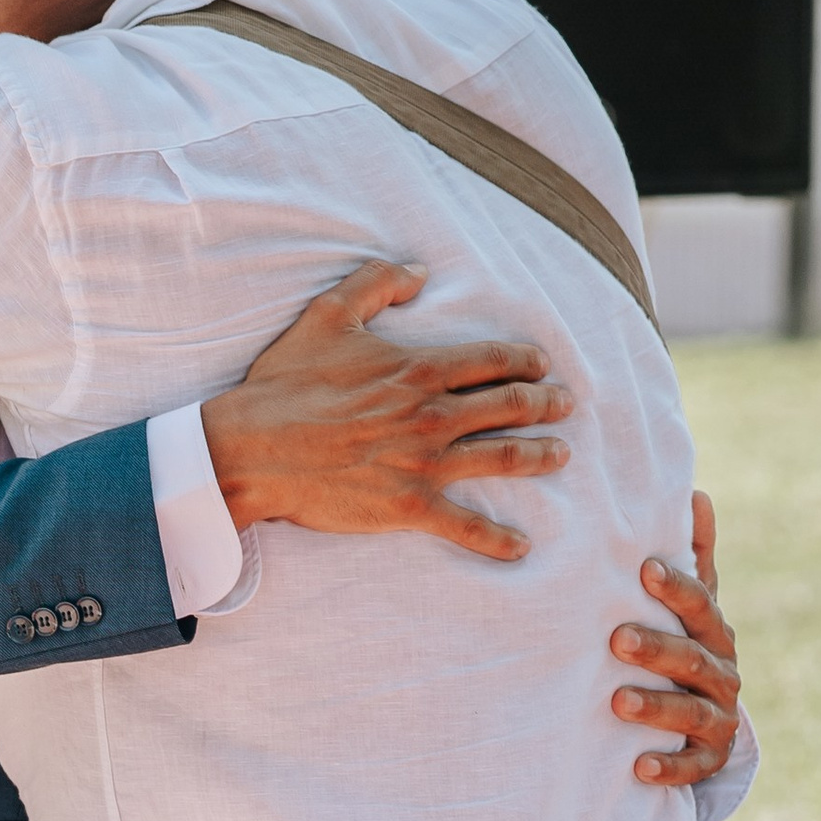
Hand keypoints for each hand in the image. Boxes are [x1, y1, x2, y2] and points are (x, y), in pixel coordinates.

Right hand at [197, 259, 572, 560]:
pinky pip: (466, 525)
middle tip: (566, 405)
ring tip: (561, 453)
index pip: (492, 360)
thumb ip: (376, 284)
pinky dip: (497, 539)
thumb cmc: (286, 384)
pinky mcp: (410, 506)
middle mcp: (433, 415)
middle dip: (546, 403)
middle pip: (510, 406)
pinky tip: (522, 547)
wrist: (254, 450)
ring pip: (503, 458)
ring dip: (539, 455)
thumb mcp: (328, 316)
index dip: (525, 361)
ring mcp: (426, 464)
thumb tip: (418, 272)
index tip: (542, 365)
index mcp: (419, 369)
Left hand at [611, 491, 740, 790]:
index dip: (677, 589)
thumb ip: (694, 560)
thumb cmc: (684, 651)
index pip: (700, 606)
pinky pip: (692, 768)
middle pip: (694, 660)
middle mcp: (723, 675)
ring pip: (692, 714)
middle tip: (616, 639)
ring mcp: (719, 720)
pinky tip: (639, 767)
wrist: (704, 726)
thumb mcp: (691, 610)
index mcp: (715, 634)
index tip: (644, 570)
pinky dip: (668, 768)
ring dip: (657, 708)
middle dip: (658, 649)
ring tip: (616, 702)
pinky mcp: (709, 762)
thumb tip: (697, 492)